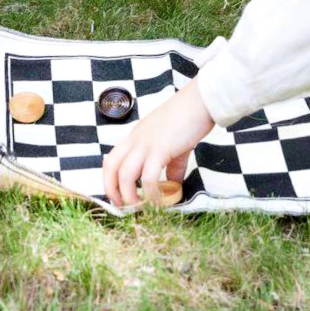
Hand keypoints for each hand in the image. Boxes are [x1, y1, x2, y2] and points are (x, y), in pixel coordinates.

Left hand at [101, 82, 215, 207]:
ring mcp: (146, 144)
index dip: (110, 180)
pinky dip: (151, 193)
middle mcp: (135, 140)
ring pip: (125, 175)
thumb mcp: (173, 143)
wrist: (199, 102)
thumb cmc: (187, 118)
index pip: (111, 159)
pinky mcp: (160, 150)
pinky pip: (149, 177)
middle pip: (111, 167)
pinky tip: (159, 201)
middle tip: (124, 207)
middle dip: (113, 190)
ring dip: (129, 196)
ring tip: (140, 208)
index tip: (118, 197)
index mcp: (135, 137)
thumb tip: (173, 184)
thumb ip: (170, 165)